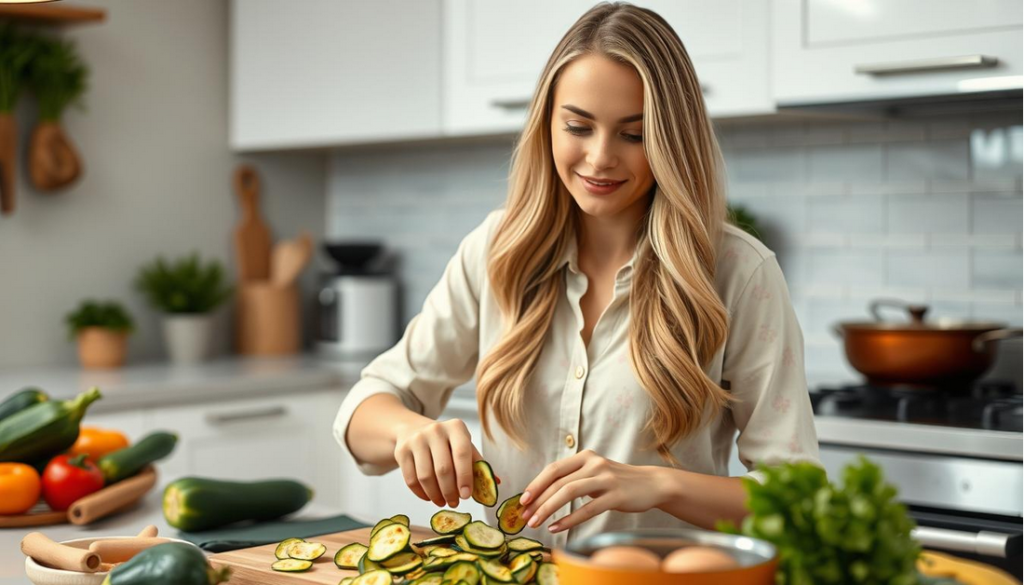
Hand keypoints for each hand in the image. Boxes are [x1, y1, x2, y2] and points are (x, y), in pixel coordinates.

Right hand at [394, 418, 491, 508]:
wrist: (414, 429)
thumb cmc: (446, 442)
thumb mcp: (464, 446)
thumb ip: (478, 465)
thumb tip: (495, 485)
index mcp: (456, 427)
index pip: (463, 454)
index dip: (465, 477)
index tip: (467, 495)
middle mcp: (435, 430)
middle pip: (443, 469)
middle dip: (450, 491)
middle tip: (455, 503)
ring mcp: (416, 440)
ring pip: (425, 476)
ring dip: (435, 495)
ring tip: (442, 502)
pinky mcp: (401, 451)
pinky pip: (411, 479)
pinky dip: (421, 494)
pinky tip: (429, 497)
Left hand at [519, 450, 664, 532]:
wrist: (652, 484)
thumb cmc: (618, 481)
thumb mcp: (594, 472)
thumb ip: (573, 477)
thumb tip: (543, 493)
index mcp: (585, 456)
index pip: (553, 469)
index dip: (536, 484)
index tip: (522, 500)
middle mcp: (594, 464)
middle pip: (558, 482)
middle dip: (538, 500)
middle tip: (525, 516)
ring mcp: (605, 479)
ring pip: (569, 493)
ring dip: (549, 509)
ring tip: (536, 523)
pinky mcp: (616, 496)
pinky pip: (587, 509)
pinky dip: (569, 519)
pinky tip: (556, 527)